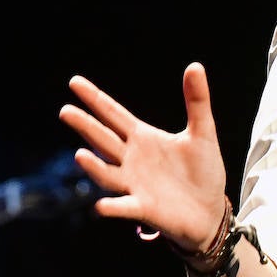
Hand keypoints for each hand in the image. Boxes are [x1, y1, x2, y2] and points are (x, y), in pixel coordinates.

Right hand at [59, 62, 227, 251]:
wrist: (211, 210)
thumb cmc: (202, 171)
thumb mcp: (203, 133)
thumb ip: (197, 102)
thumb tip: (195, 65)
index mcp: (143, 138)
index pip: (113, 114)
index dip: (95, 98)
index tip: (74, 82)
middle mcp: (132, 159)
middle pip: (104, 139)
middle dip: (85, 126)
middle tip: (66, 111)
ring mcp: (134, 184)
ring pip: (107, 173)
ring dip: (94, 166)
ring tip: (80, 155)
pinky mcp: (143, 208)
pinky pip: (124, 207)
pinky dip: (112, 206)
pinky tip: (100, 206)